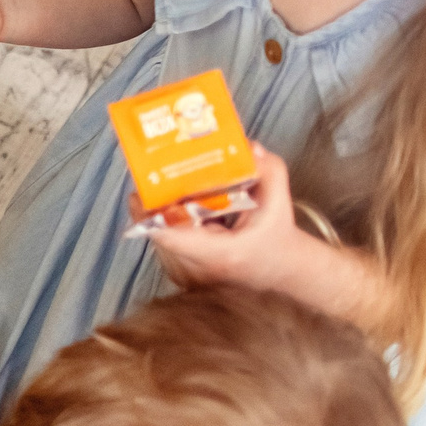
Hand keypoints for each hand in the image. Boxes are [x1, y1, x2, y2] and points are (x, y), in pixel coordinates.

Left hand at [140, 147, 382, 327]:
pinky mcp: (182, 278)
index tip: (143, 189)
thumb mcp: (278, 203)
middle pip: (158, 234)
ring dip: (160, 217)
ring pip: (158, 241)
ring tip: (166, 193)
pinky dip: (168, 229)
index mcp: (220, 254)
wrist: (282, 273)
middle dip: (155, 206)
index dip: (148, 213)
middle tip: (155, 179)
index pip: (168, 236)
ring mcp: (187, 278)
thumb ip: (270, 171)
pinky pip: (165, 248)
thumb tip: (250, 147)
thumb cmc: (276, 239)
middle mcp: (198, 272)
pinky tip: (180, 212)